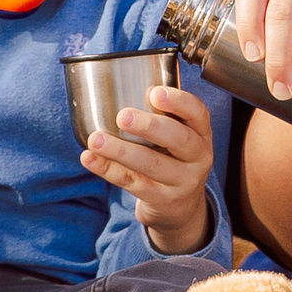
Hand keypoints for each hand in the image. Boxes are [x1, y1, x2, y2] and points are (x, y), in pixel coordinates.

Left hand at [83, 84, 216, 255]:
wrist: (181, 206)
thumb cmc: (173, 158)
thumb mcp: (179, 136)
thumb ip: (161, 115)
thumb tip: (118, 86)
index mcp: (201, 133)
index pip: (198, 113)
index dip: (179, 101)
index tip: (154, 92)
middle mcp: (198, 157)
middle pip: (179, 140)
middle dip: (150, 126)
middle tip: (122, 116)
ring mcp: (181, 181)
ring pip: (152, 165)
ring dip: (121, 151)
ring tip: (97, 139)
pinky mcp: (161, 199)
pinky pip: (132, 183)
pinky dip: (108, 170)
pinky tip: (90, 158)